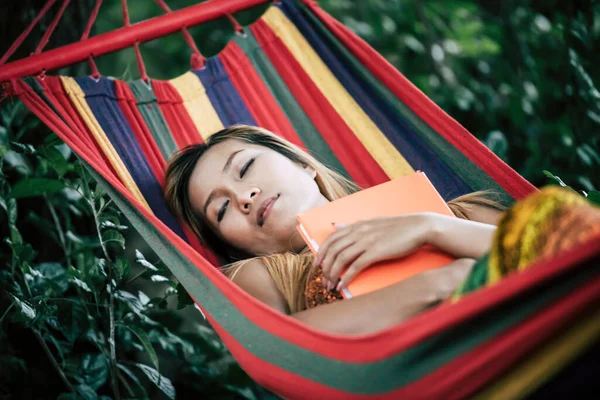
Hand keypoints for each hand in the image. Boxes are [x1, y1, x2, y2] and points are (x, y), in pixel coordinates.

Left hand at [314, 213, 435, 290]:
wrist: (418, 227)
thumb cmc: (397, 228)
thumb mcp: (372, 223)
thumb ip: (353, 227)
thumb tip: (335, 226)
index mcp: (357, 225)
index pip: (331, 239)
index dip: (320, 253)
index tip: (316, 265)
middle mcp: (358, 232)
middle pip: (333, 250)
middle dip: (324, 267)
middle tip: (322, 281)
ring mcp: (366, 241)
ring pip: (341, 259)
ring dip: (333, 274)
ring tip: (330, 286)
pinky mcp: (376, 252)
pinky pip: (355, 266)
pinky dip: (346, 277)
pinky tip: (342, 286)